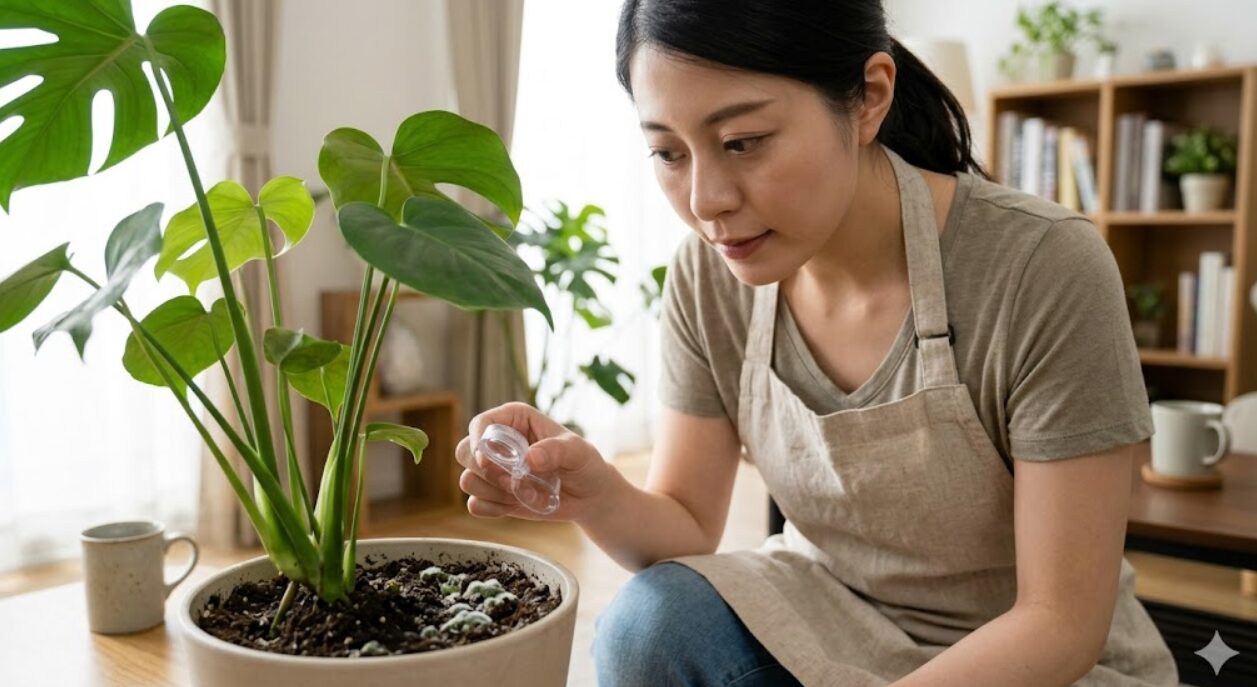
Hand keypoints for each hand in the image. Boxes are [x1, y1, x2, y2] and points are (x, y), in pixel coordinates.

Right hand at [455, 402, 615, 521]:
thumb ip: (556, 450)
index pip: (481, 424)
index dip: (477, 441)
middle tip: (512, 480)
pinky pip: (475, 505)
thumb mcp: (577, 452)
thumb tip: (530, 457)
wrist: (589, 495)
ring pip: (467, 480)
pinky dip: (493, 509)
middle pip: (464, 452)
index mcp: (515, 420)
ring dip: (493, 492)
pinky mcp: (495, 496)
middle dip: (483, 471)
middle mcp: (498, 444)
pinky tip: (516, 505)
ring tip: (526, 493)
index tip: (486, 459)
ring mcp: (494, 471)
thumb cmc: (584, 463)